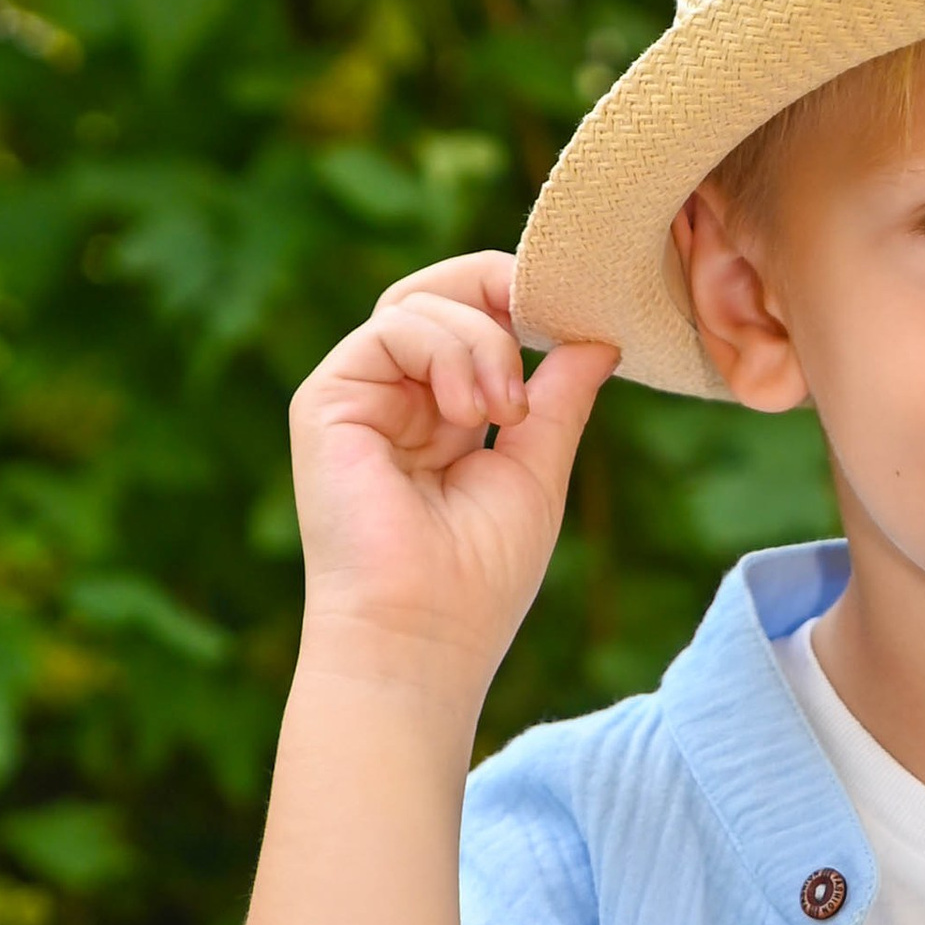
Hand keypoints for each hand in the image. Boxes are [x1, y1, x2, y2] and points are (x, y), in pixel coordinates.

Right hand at [289, 250, 616, 695]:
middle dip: (499, 290)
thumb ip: (560, 399)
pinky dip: (447, 351)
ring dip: (483, 342)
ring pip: (419, 303)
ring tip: (504, 413)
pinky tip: (470, 413)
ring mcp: (356, 397)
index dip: (520, 303)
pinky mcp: (326, 400)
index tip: (577, 319)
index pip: (472, 320)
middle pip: (437, 293)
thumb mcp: (538, 468)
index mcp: (439, 415)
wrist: (422, 635)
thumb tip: (598, 337)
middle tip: (549, 321)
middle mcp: (393, 399)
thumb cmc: (479, 576)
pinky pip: (391, 327)